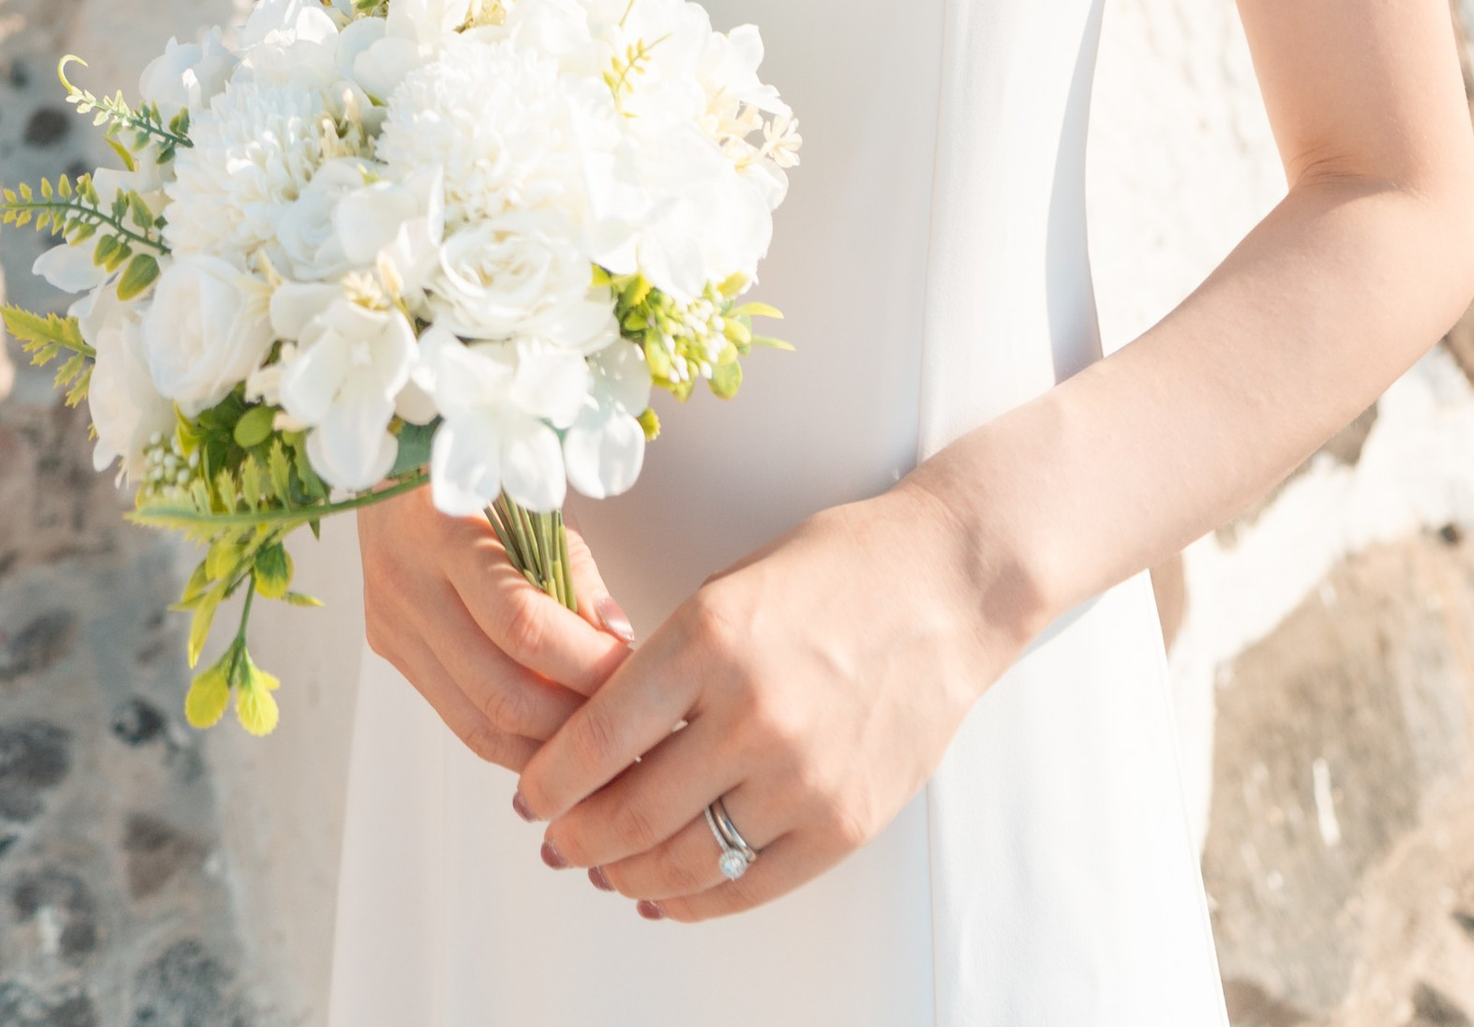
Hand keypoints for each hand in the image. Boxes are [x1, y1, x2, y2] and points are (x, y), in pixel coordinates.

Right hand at [357, 486, 634, 770]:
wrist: (394, 462)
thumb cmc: (479, 470)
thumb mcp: (529, 497)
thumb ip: (572, 569)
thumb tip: (617, 640)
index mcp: (441, 528)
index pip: (519, 623)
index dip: (583, 660)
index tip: (633, 670)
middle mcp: (404, 583)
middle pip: (498, 690)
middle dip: (571, 719)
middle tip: (626, 720)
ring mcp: (390, 624)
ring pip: (476, 723)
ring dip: (544, 745)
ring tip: (598, 739)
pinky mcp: (389, 649)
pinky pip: (459, 717)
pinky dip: (513, 737)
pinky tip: (554, 734)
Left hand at [511, 476, 1005, 919]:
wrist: (946, 585)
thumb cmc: (837, 571)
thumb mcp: (730, 588)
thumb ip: (669, 664)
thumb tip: (598, 738)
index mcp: (710, 638)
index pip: (599, 737)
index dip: (549, 781)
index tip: (527, 798)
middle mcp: (753, 714)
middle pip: (632, 813)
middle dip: (577, 838)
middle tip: (556, 841)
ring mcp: (803, 777)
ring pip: (686, 862)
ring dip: (630, 877)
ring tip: (606, 871)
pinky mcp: (845, 823)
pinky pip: (751, 887)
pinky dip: (697, 903)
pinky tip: (667, 897)